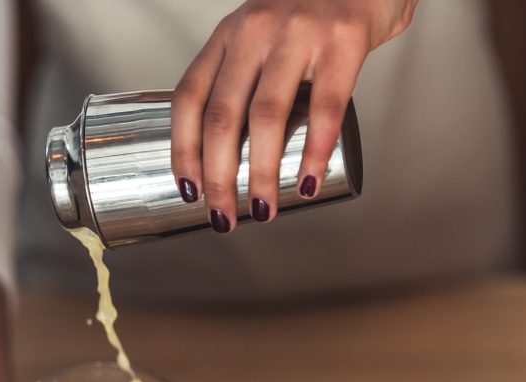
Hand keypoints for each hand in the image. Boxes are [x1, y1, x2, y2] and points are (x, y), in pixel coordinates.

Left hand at [171, 0, 416, 231]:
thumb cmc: (318, 8)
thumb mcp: (266, 33)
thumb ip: (251, 78)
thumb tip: (239, 145)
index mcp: (230, 34)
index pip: (189, 97)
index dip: (183, 149)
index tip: (187, 188)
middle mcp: (255, 31)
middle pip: (222, 116)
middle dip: (217, 177)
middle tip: (223, 216)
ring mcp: (298, 33)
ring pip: (266, 117)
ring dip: (260, 174)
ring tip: (262, 209)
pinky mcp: (342, 41)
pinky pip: (325, 108)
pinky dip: (313, 152)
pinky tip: (306, 181)